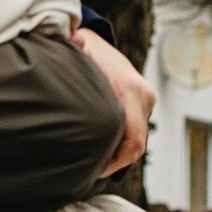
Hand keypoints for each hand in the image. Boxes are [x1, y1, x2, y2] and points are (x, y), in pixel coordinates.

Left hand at [71, 22, 155, 177]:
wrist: (90, 38)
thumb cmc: (78, 50)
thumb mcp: (73, 60)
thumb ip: (71, 68)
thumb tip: (66, 62)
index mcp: (130, 89)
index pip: (131, 140)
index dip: (113, 162)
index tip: (93, 170)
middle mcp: (143, 94)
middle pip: (136, 145)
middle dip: (115, 163)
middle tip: (91, 173)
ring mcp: (145, 98)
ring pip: (137, 140)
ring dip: (118, 155)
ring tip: (95, 163)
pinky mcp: (142, 101)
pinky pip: (136, 131)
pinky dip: (121, 144)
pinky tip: (102, 149)